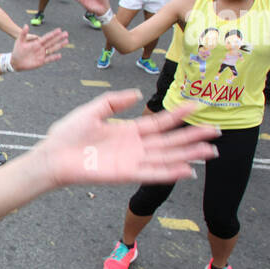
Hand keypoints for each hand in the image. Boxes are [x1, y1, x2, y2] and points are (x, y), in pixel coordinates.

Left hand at [9, 27, 65, 71]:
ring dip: (59, 45)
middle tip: (66, 33)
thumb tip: (26, 25)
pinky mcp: (41, 61)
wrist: (15, 61)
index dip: (53, 33)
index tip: (59, 29)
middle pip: (52, 42)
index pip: (47, 37)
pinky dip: (54, 57)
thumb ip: (23, 33)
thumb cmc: (17, 50)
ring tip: (66, 41)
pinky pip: (49, 59)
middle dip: (59, 38)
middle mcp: (41, 48)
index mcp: (37, 42)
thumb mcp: (19, 41)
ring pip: (52, 49)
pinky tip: (59, 55)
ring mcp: (41, 54)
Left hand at [36, 91, 218, 187]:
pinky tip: (188, 170)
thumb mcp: (93, 110)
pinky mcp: (124, 175)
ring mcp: (131, 161)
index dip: (178, 115)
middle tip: (216, 132)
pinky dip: (170, 173)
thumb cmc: (67, 134)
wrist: (52, 156)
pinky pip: (152, 174)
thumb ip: (114, 101)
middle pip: (170, 141)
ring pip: (167, 158)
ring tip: (211, 152)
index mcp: (128, 131)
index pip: (160, 122)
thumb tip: (137, 93)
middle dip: (193, 137)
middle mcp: (134, 147)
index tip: (196, 106)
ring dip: (188, 155)